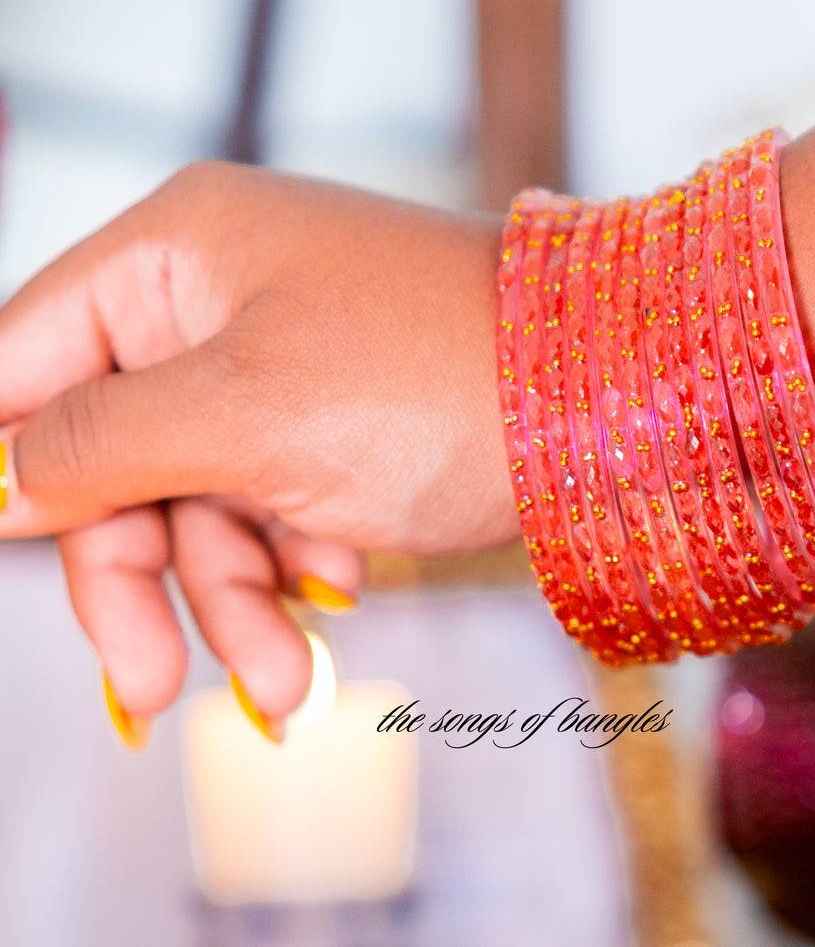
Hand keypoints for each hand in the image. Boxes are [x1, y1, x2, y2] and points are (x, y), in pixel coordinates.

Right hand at [0, 162, 515, 734]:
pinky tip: (345, 593)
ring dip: (232, 603)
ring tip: (290, 691)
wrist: (622, 402)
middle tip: (151, 690)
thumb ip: (98, 447)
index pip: (21, 364)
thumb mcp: (242, 420)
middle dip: (137, 580)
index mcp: (170, 255)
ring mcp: (280, 363)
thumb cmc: (432, 383)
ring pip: (195, 504)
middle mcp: (214, 298)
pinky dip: (296, 569)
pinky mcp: (338, 424)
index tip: (15, 554)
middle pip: (106, 458)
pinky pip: (270, 509)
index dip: (9, 472)